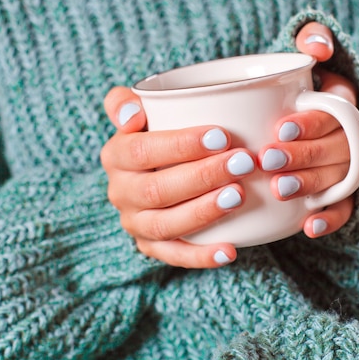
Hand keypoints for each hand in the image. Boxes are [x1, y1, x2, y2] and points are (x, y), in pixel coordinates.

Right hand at [101, 87, 252, 267]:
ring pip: (165, 224)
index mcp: (116, 156)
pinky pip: (175, 256)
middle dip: (203, 176)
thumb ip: (125, 102)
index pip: (141, 151)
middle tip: (242, 163)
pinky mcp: (152, 247)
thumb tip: (131, 116)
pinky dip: (201, 256)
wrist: (156, 167)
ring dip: (203, 212)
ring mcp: (135, 223)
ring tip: (239, 196)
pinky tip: (230, 250)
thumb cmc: (158, 132)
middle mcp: (121, 192)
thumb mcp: (141, 110)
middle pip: (157, 190)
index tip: (222, 136)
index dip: (180, 145)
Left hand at [260, 22, 357, 238]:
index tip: (280, 127)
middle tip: (269, 160)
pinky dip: (330, 218)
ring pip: (339, 177)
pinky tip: (308, 226)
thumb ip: (312, 37)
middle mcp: (350, 133)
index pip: (337, 111)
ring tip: (280, 189)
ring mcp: (348, 163)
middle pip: (336, 147)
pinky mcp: (343, 190)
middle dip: (304, 155)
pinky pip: (346, 207)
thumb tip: (319, 47)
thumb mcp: (301, 54)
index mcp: (343, 100)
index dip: (311, 122)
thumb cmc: (291, 85)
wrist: (293, 113)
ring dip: (311, 184)